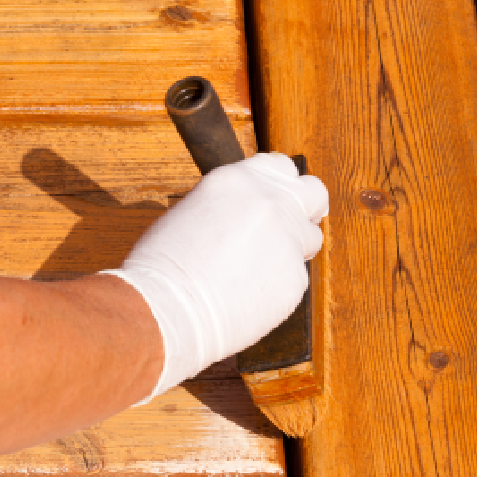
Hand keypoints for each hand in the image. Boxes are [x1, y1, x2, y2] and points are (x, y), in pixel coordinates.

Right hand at [104, 153, 328, 400]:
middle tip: (295, 225)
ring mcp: (287, 240)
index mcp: (238, 180)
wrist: (165, 309)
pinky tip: (248, 295)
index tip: (280, 198)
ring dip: (293, 249)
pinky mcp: (295, 278)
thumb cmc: (162, 267)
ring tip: (259, 269)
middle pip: (313, 192)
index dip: (281, 185)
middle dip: (307, 207)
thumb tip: (245, 215)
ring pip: (310, 238)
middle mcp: (269, 202)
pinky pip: (295, 278)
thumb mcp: (191, 212)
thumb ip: (229, 206)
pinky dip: (277, 286)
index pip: (280, 167)